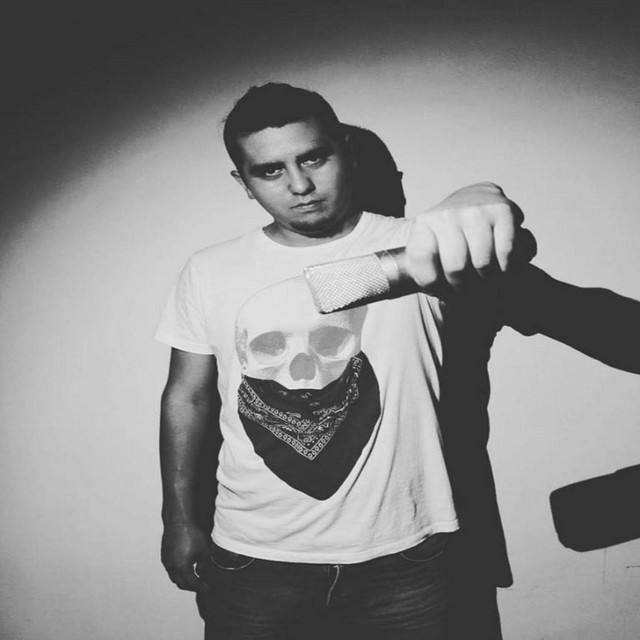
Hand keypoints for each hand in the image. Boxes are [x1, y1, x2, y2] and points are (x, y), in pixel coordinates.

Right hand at [161, 522, 212, 591]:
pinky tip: (186, 567)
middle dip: (192, 587)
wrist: (179, 521)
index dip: (201, 587)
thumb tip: (201, 572)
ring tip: (195, 578)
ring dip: (184, 580)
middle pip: (181, 583)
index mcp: (182, 568)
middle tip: (201, 586)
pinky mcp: (164, 555)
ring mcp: (166, 561)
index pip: (192, 584)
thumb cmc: (192, 534)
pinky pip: (171, 569)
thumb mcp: (204, 551)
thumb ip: (204, 565)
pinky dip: (179, 572)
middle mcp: (171, 567)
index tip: (208, 589)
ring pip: (175, 577)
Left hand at [405, 182, 535, 292]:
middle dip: (463, 286)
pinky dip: (506, 267)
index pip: (426, 270)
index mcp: (423, 226)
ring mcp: (474, 210)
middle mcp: (446, 215)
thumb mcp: (428, 252)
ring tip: (483, 276)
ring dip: (486, 279)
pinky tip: (499, 265)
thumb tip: (448, 299)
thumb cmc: (449, 238)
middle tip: (467, 286)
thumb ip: (427, 276)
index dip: (436, 288)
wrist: (472, 199)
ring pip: (483, 264)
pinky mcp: (502, 210)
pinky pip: (506, 253)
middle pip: (457, 269)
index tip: (442, 288)